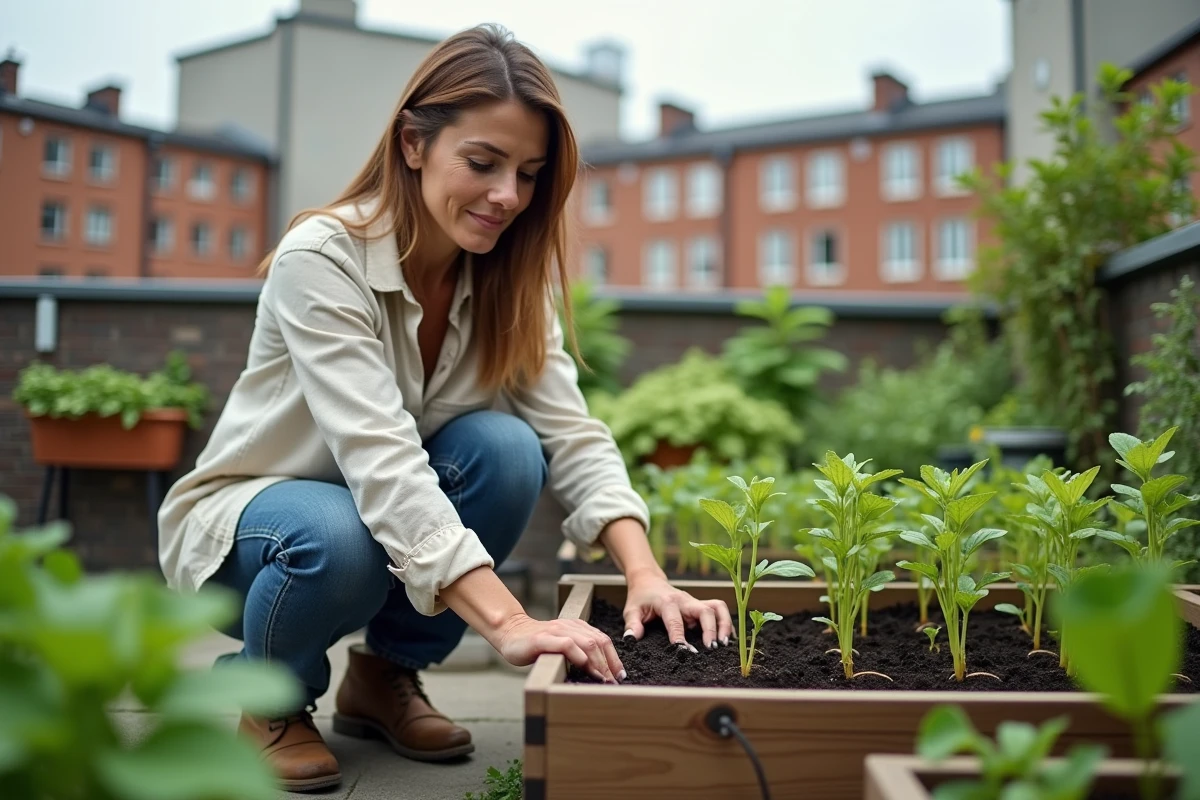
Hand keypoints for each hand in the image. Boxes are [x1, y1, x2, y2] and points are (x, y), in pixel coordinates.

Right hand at [494, 613, 624, 682]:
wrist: (511, 633)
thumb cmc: (537, 645)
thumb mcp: (562, 646)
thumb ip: (578, 653)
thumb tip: (600, 673)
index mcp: (577, 626)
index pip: (603, 640)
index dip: (614, 658)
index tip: (620, 675)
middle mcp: (570, 626)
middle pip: (599, 642)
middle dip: (610, 664)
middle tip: (614, 682)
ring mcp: (556, 631)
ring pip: (588, 643)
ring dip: (599, 663)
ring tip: (603, 680)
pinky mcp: (543, 639)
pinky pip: (567, 644)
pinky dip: (579, 657)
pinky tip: (584, 668)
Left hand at [622, 573, 733, 650]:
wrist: (648, 581)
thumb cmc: (640, 597)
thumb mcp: (631, 610)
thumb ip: (632, 625)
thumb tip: (631, 640)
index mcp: (666, 601)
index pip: (675, 620)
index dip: (680, 636)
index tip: (684, 651)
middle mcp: (684, 600)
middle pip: (704, 610)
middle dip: (710, 629)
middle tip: (712, 648)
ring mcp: (694, 601)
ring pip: (717, 607)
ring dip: (723, 624)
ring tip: (724, 644)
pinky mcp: (700, 605)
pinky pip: (719, 609)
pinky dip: (725, 622)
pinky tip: (727, 638)